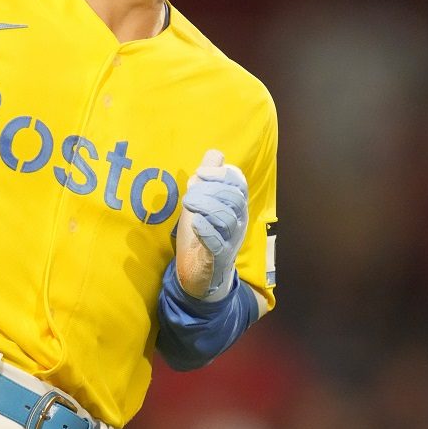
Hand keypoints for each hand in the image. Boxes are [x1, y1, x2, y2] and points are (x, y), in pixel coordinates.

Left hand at [175, 150, 248, 300]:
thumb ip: (208, 178)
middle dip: (210, 190)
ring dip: (206, 207)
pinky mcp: (218, 259)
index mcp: (235, 206)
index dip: (222, 174)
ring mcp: (230, 241)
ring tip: (189, 205)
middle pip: (233, 198)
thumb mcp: (203, 202)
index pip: (238, 183)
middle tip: (189, 196)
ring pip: (227, 219)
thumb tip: (215, 154)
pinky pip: (218, 244)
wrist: (201, 274)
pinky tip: (196, 224)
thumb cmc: (203, 234)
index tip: (201, 174)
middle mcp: (237, 222)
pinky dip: (207, 231)